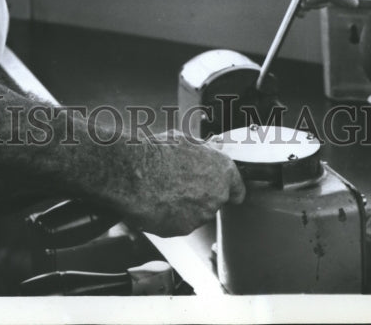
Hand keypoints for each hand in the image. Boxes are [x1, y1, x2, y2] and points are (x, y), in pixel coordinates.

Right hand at [109, 130, 245, 237]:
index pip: (237, 188)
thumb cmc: (158, 151)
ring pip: (195, 213)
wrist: (133, 172)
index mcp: (222, 171)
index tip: (223, 189)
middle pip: (213, 200)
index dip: (229, 188)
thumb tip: (213, 148)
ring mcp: (200, 216)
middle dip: (200, 194)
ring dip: (183, 206)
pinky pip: (178, 223)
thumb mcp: (185, 140)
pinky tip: (156, 201)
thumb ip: (205, 150)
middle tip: (179, 181)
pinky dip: (169, 216)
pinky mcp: (182, 229)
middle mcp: (216, 196)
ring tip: (162, 189)